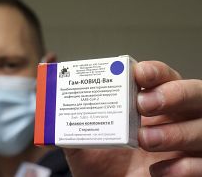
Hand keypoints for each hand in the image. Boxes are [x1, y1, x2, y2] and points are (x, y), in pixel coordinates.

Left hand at [64, 61, 201, 176]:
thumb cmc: (100, 166)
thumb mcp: (81, 146)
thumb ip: (70, 128)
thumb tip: (50, 110)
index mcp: (148, 105)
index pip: (162, 77)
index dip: (154, 71)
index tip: (137, 73)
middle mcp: (173, 119)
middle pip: (194, 93)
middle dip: (173, 93)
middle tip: (144, 103)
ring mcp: (187, 143)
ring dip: (176, 131)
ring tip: (144, 139)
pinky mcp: (192, 167)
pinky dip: (184, 166)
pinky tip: (157, 171)